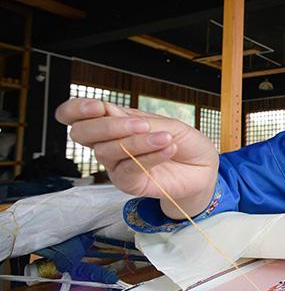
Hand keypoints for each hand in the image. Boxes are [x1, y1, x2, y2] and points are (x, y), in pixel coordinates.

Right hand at [56, 99, 218, 216]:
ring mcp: (116, 164)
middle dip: (107, 126)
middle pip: (83, 133)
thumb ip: (138, 120)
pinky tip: (167, 148)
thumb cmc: (183, 142)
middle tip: (139, 124)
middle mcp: (109, 143)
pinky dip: (149, 157)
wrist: (202, 167)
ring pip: (108, 151)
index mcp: (114, 123)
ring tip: (165, 137)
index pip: (77, 116)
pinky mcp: (127, 183)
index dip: (76, 110)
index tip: (97, 107)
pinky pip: (128, 169)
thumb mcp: (166, 123)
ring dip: (138, 142)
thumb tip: (109, 112)